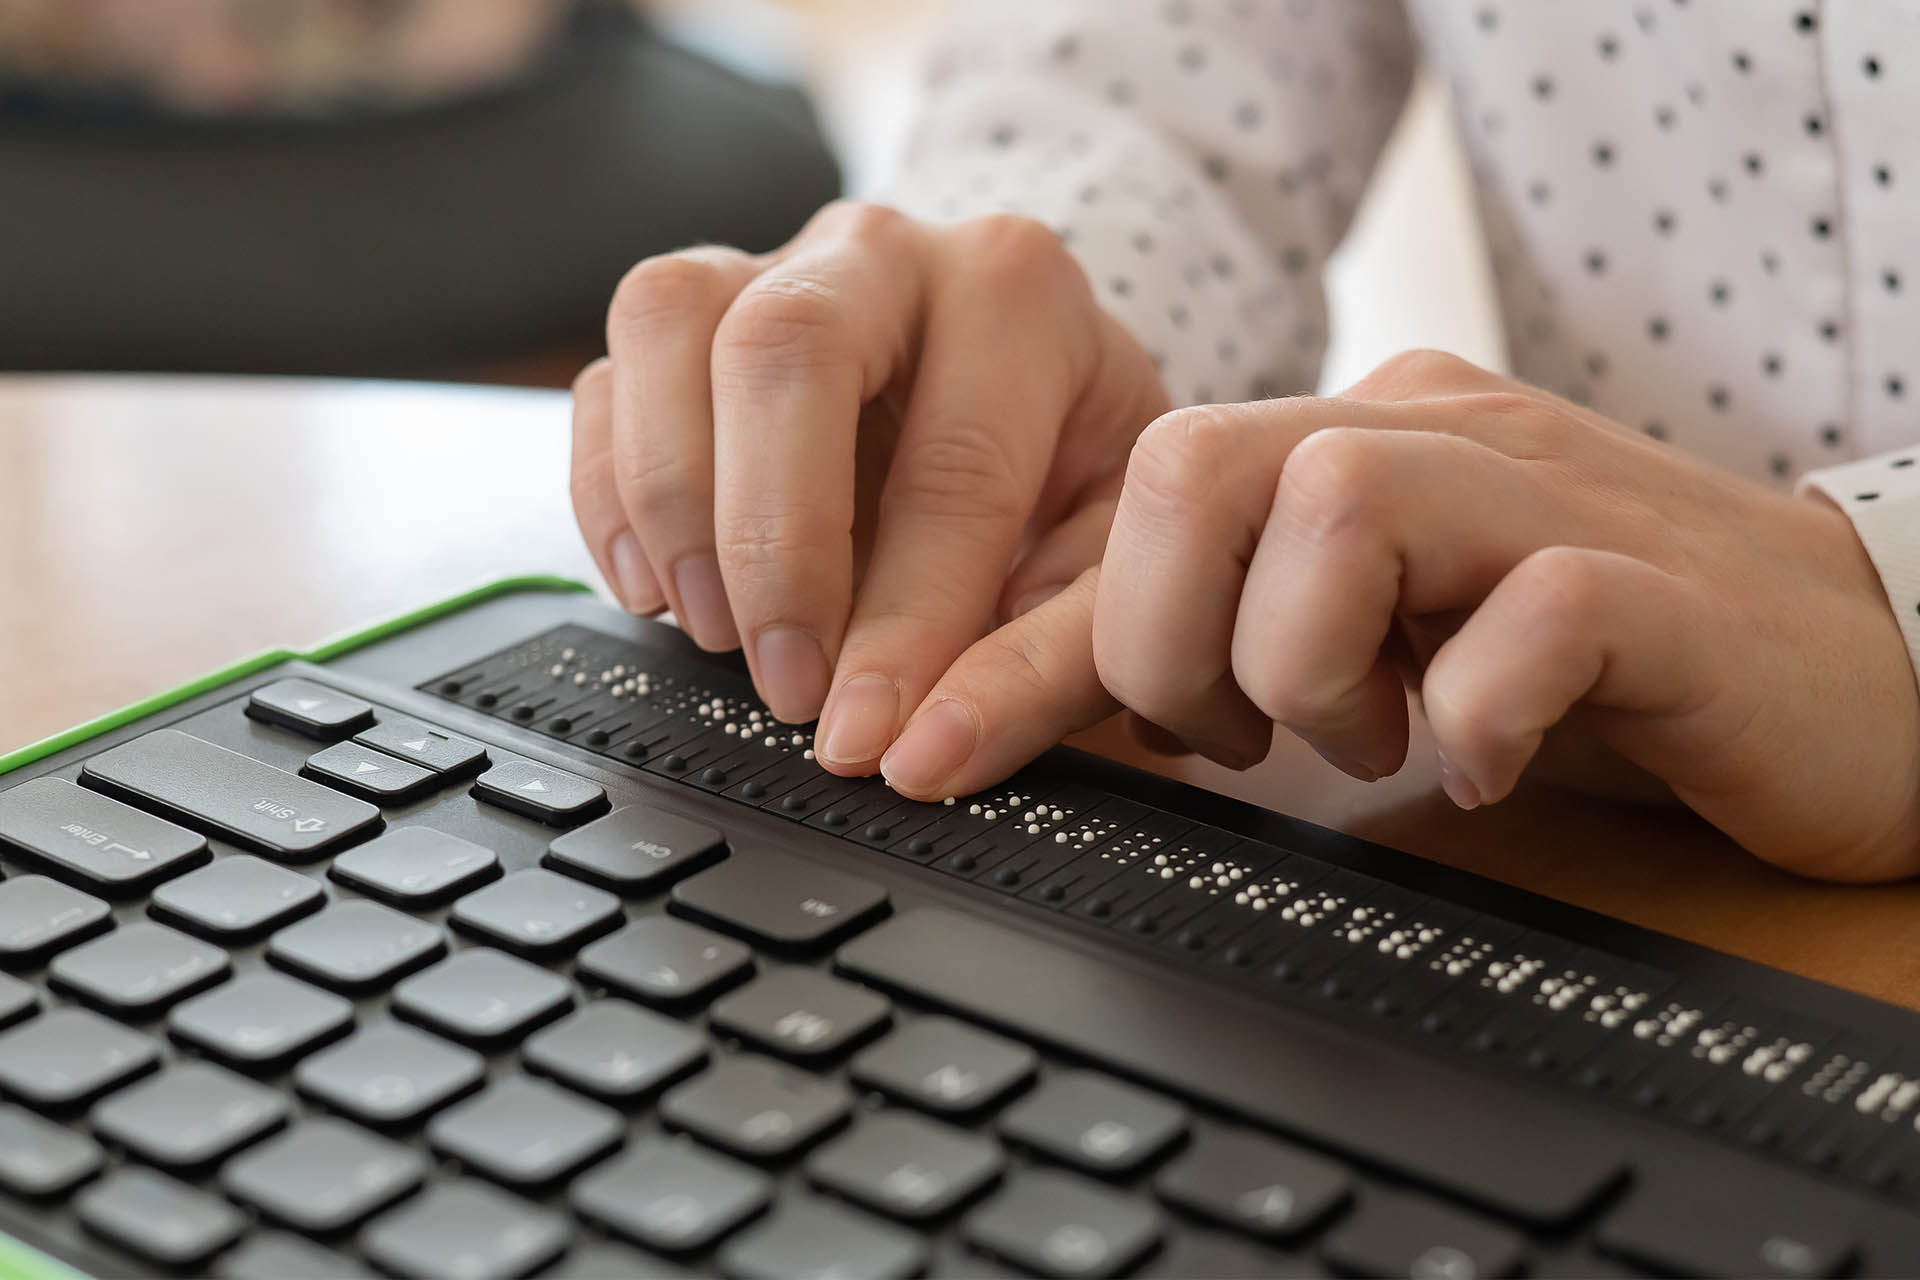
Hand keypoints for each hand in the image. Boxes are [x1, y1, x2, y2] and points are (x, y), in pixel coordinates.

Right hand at [570, 201, 1168, 770]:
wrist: (1034, 399)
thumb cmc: (1073, 479)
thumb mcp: (1111, 572)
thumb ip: (1041, 666)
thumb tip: (928, 752)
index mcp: (1021, 297)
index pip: (950, 464)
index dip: (903, 620)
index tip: (867, 731)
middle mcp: (888, 255)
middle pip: (785, 346)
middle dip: (771, 541)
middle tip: (785, 682)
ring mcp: (771, 266)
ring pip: (669, 322)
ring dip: (673, 499)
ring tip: (715, 630)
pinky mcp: (689, 320)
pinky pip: (609, 373)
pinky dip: (608, 491)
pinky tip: (657, 590)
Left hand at [883, 351, 1919, 881]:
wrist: (1847, 664)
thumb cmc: (1588, 665)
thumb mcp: (1379, 656)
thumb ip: (1232, 661)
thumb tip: (1052, 714)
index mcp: (1344, 451)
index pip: (1133, 512)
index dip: (1010, 647)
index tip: (920, 756)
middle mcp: (1425, 443)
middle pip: (1198, 468)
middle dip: (1167, 641)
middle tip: (1243, 737)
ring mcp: (1544, 497)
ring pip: (1336, 509)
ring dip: (1309, 668)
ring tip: (1378, 735)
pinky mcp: (1655, 584)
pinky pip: (1529, 609)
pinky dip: (1475, 710)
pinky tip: (1489, 757)